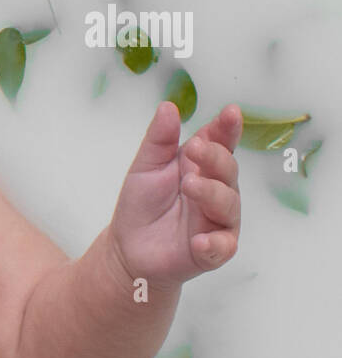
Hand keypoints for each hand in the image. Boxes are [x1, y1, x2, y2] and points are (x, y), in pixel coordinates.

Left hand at [109, 101, 242, 288]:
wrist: (127, 247)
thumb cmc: (142, 204)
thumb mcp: (146, 166)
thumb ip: (159, 139)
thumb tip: (168, 106)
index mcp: (202, 167)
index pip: (221, 144)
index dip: (227, 129)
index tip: (231, 113)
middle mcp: (217, 191)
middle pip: (228, 170)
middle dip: (214, 157)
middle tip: (193, 149)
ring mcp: (217, 221)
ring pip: (228, 205)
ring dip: (212, 193)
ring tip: (190, 186)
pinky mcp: (212, 251)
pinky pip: (222, 247)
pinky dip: (214, 244)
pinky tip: (200, 240)